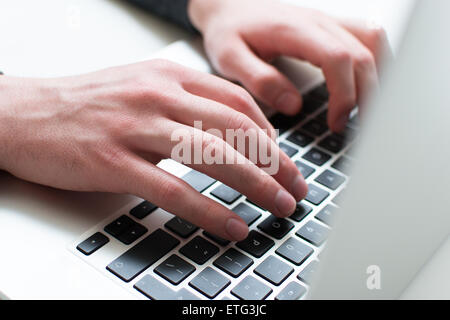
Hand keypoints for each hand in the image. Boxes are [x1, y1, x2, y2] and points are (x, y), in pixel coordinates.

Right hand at [0, 60, 306, 240]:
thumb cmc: (88, 102)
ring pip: (212, 156)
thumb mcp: (142, 86)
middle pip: (235, 129)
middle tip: (296, 188)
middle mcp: (158, 96)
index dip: (270, 135)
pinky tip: (231, 225)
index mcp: (169, 75)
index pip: (237, 102)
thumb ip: (186, 100)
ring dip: (254, 185)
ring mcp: (136, 127)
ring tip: (279, 206)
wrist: (24, 112)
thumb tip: (229, 127)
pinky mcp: (113, 161)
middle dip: (275, 162)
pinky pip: (173, 189)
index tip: (283, 159)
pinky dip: (209, 210)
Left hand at [189, 0, 391, 131]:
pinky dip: (377, 62)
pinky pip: (368, 37)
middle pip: (363, 55)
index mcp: (294, 30)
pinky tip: (370, 84)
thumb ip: (259, 79)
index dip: (344, 94)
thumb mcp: (229, 57)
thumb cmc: (228, 31)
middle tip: (351, 127)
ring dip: (378, 78)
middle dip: (366, 96)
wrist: (229, 6)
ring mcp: (328, 21)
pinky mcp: (331, 26)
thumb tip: (293, 105)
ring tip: (367, 111)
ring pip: (374, 44)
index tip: (335, 123)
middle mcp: (318, 21)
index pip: (338, 58)